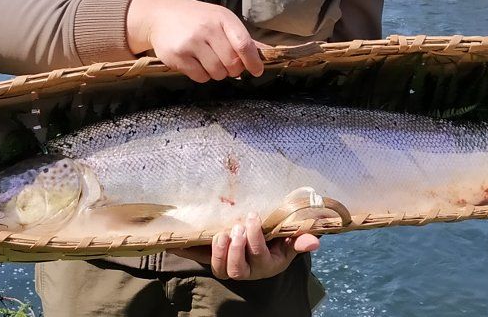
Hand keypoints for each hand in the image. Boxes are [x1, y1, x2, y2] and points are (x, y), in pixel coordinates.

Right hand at [125, 0, 265, 81]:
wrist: (160, 15)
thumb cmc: (197, 18)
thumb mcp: (220, 19)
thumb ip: (241, 37)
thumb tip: (267, 52)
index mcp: (222, 18)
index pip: (244, 44)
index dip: (253, 61)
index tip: (257, 71)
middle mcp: (207, 29)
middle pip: (232, 63)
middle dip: (233, 69)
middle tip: (227, 65)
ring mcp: (191, 42)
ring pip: (217, 73)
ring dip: (217, 73)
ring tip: (209, 60)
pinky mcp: (177, 56)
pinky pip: (200, 77)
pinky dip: (202, 75)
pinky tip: (196, 62)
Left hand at [171, 212, 319, 280]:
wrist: (262, 247)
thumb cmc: (277, 242)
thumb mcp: (290, 241)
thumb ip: (300, 239)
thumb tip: (314, 241)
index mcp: (267, 265)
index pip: (259, 255)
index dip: (254, 238)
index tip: (252, 217)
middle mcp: (246, 271)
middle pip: (237, 269)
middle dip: (236, 247)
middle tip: (237, 226)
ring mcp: (228, 267)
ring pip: (220, 269)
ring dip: (219, 251)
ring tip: (222, 233)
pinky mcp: (213, 260)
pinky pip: (199, 258)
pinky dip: (186, 250)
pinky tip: (174, 241)